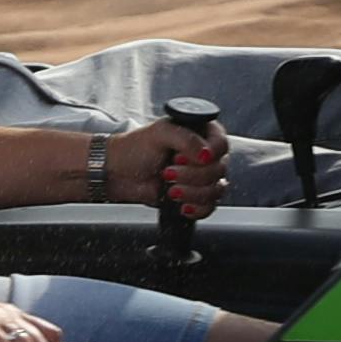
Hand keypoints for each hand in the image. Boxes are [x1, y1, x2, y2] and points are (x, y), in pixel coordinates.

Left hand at [101, 119, 226, 218]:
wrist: (119, 173)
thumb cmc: (135, 148)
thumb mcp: (159, 133)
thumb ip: (186, 138)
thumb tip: (207, 154)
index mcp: (201, 132)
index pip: (221, 145)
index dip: (207, 154)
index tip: (181, 157)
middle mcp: (205, 154)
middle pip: (219, 170)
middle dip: (192, 176)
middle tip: (167, 172)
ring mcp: (201, 176)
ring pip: (216, 190)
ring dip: (192, 193)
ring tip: (170, 189)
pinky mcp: (195, 196)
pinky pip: (210, 207)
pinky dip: (197, 208)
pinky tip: (181, 205)